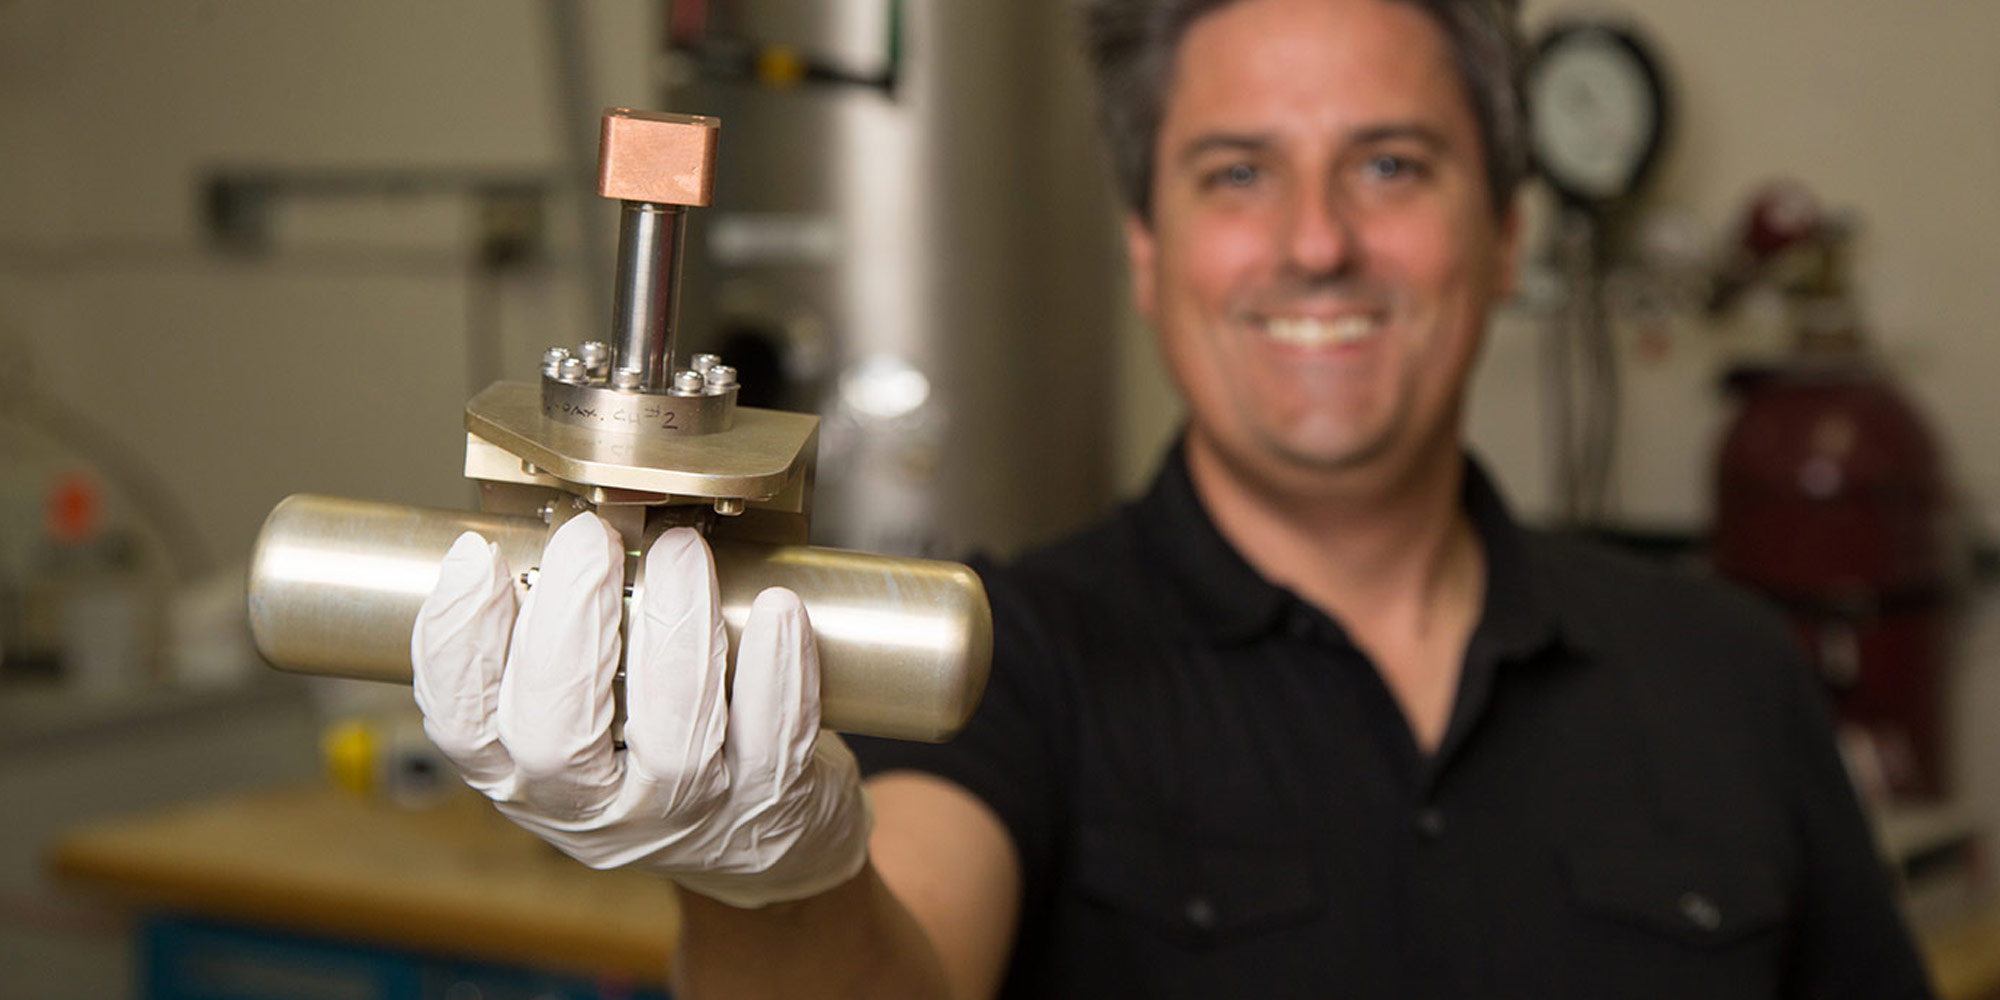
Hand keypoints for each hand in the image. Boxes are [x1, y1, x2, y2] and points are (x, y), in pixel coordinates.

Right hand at [410, 512, 871, 908]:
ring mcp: (682, 815)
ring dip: (678, 635)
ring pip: (675, 740)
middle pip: (556, 739)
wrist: (766, 833)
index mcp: (524, 773)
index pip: (461, 724)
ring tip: (683, 551)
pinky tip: (776, 609)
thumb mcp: (588, 702)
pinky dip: (775, 672)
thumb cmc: (661, 739)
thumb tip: (544, 522)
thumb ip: (555, 633)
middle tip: (588, 540)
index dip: (456, 642)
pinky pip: (774, 742)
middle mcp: (592, 809)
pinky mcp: (767, 807)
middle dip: (569, 629)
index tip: (476, 556)